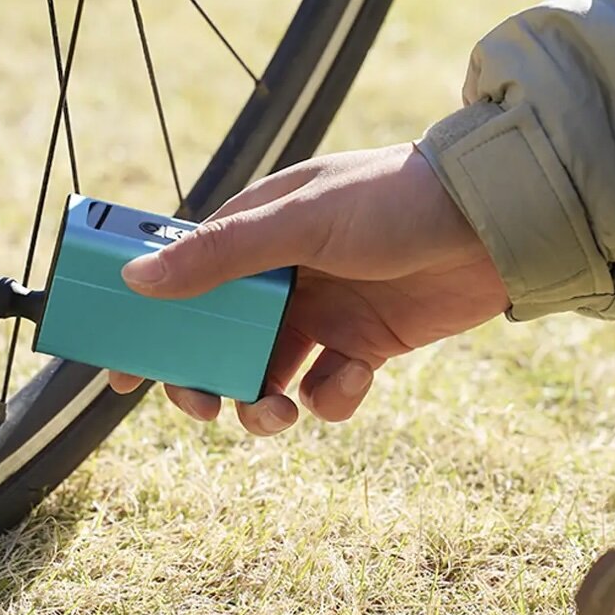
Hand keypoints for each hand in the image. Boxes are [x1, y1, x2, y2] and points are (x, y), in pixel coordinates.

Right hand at [108, 143, 509, 434]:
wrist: (496, 222)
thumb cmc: (394, 200)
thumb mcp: (300, 223)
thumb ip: (220, 255)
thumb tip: (136, 282)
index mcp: (254, 234)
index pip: (182, 282)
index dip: (148, 328)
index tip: (118, 375)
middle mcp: (282, 276)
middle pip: (218, 343)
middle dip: (205, 382)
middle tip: (205, 410)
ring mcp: (323, 313)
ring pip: (268, 376)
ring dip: (264, 405)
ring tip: (277, 414)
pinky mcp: (365, 344)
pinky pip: (328, 389)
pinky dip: (332, 396)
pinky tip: (354, 377)